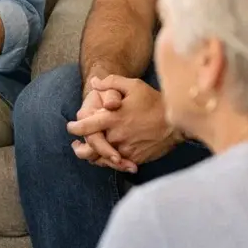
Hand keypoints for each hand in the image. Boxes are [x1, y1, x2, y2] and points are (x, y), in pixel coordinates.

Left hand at [66, 75, 180, 172]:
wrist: (177, 122)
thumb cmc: (154, 101)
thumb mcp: (133, 85)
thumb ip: (111, 82)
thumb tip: (94, 82)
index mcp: (112, 118)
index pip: (85, 126)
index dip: (75, 128)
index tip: (71, 127)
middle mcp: (116, 136)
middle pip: (90, 147)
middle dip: (80, 148)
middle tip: (76, 146)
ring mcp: (126, 149)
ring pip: (101, 159)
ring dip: (93, 157)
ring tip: (87, 153)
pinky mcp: (135, 159)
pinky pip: (116, 165)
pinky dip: (109, 163)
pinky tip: (106, 159)